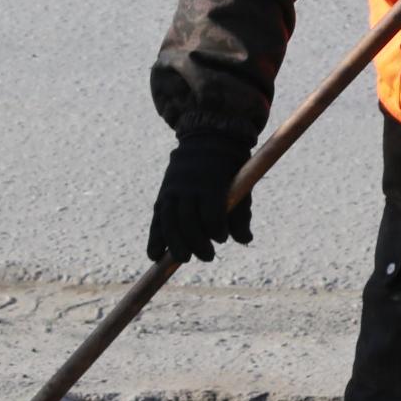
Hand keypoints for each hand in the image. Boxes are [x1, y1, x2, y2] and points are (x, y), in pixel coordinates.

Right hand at [147, 133, 252, 262]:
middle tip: (208, 257)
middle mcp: (188, 187)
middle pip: (187, 220)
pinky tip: (154, 256)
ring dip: (174, 243)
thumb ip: (241, 214)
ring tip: (183, 259)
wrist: (205, 142)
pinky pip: (156, 220)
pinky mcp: (162, 197)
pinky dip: (155, 238)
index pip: (211, 213)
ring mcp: (172, 191)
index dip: (216, 229)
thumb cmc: (229, 170)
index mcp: (210, 184)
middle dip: (196, 242)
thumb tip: (245, 240)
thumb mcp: (241, 187)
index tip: (222, 238)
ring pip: (169, 221)